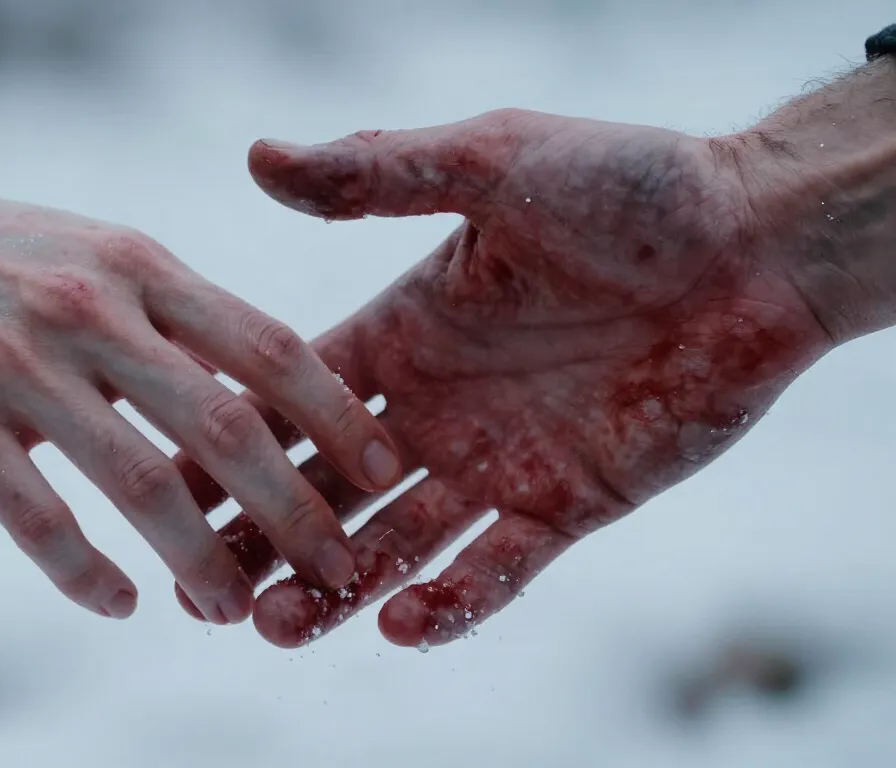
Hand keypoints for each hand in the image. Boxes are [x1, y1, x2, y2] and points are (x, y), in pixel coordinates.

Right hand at [0, 157, 400, 623]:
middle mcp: (91, 309)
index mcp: (136, 263)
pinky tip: (119, 604)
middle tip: (339, 569)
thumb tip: (244, 386)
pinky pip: (37, 518)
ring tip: (239, 610)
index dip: (335, 416)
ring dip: (203, 561)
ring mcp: (18, 364)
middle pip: (227, 428)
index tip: (379, 468)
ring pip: (142, 486)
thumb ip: (161, 309)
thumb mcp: (81, 247)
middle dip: (297, 511)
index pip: (269, 344)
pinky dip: (86, 573)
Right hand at [174, 109, 833, 647]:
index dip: (228, 442)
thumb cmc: (630, 187)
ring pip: (396, 544)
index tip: (165, 481)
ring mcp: (498, 462)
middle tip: (202, 584)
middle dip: (262, 535)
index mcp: (404, 332)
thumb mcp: (490, 164)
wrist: (758, 239)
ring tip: (275, 624)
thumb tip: (259, 156)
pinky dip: (451, 603)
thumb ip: (378, 173)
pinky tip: (399, 625)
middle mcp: (436, 407)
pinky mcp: (567, 504)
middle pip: (325, 488)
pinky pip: (498, 570)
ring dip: (335, 589)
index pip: (291, 400)